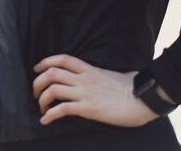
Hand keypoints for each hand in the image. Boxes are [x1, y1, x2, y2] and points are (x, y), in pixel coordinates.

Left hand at [32, 54, 159, 126]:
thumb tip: (107, 76)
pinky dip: (49, 115)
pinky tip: (45, 120)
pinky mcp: (88, 108)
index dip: (46, 61)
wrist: (144, 98)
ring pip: (53, 89)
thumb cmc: (134, 88)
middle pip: (51, 73)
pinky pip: (62, 109)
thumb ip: (103, 74)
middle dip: (37, 82)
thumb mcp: (114, 75)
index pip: (63, 59)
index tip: (37, 68)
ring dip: (41, 99)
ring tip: (40, 107)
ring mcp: (85, 93)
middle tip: (35, 92)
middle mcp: (84, 79)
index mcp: (90, 69)